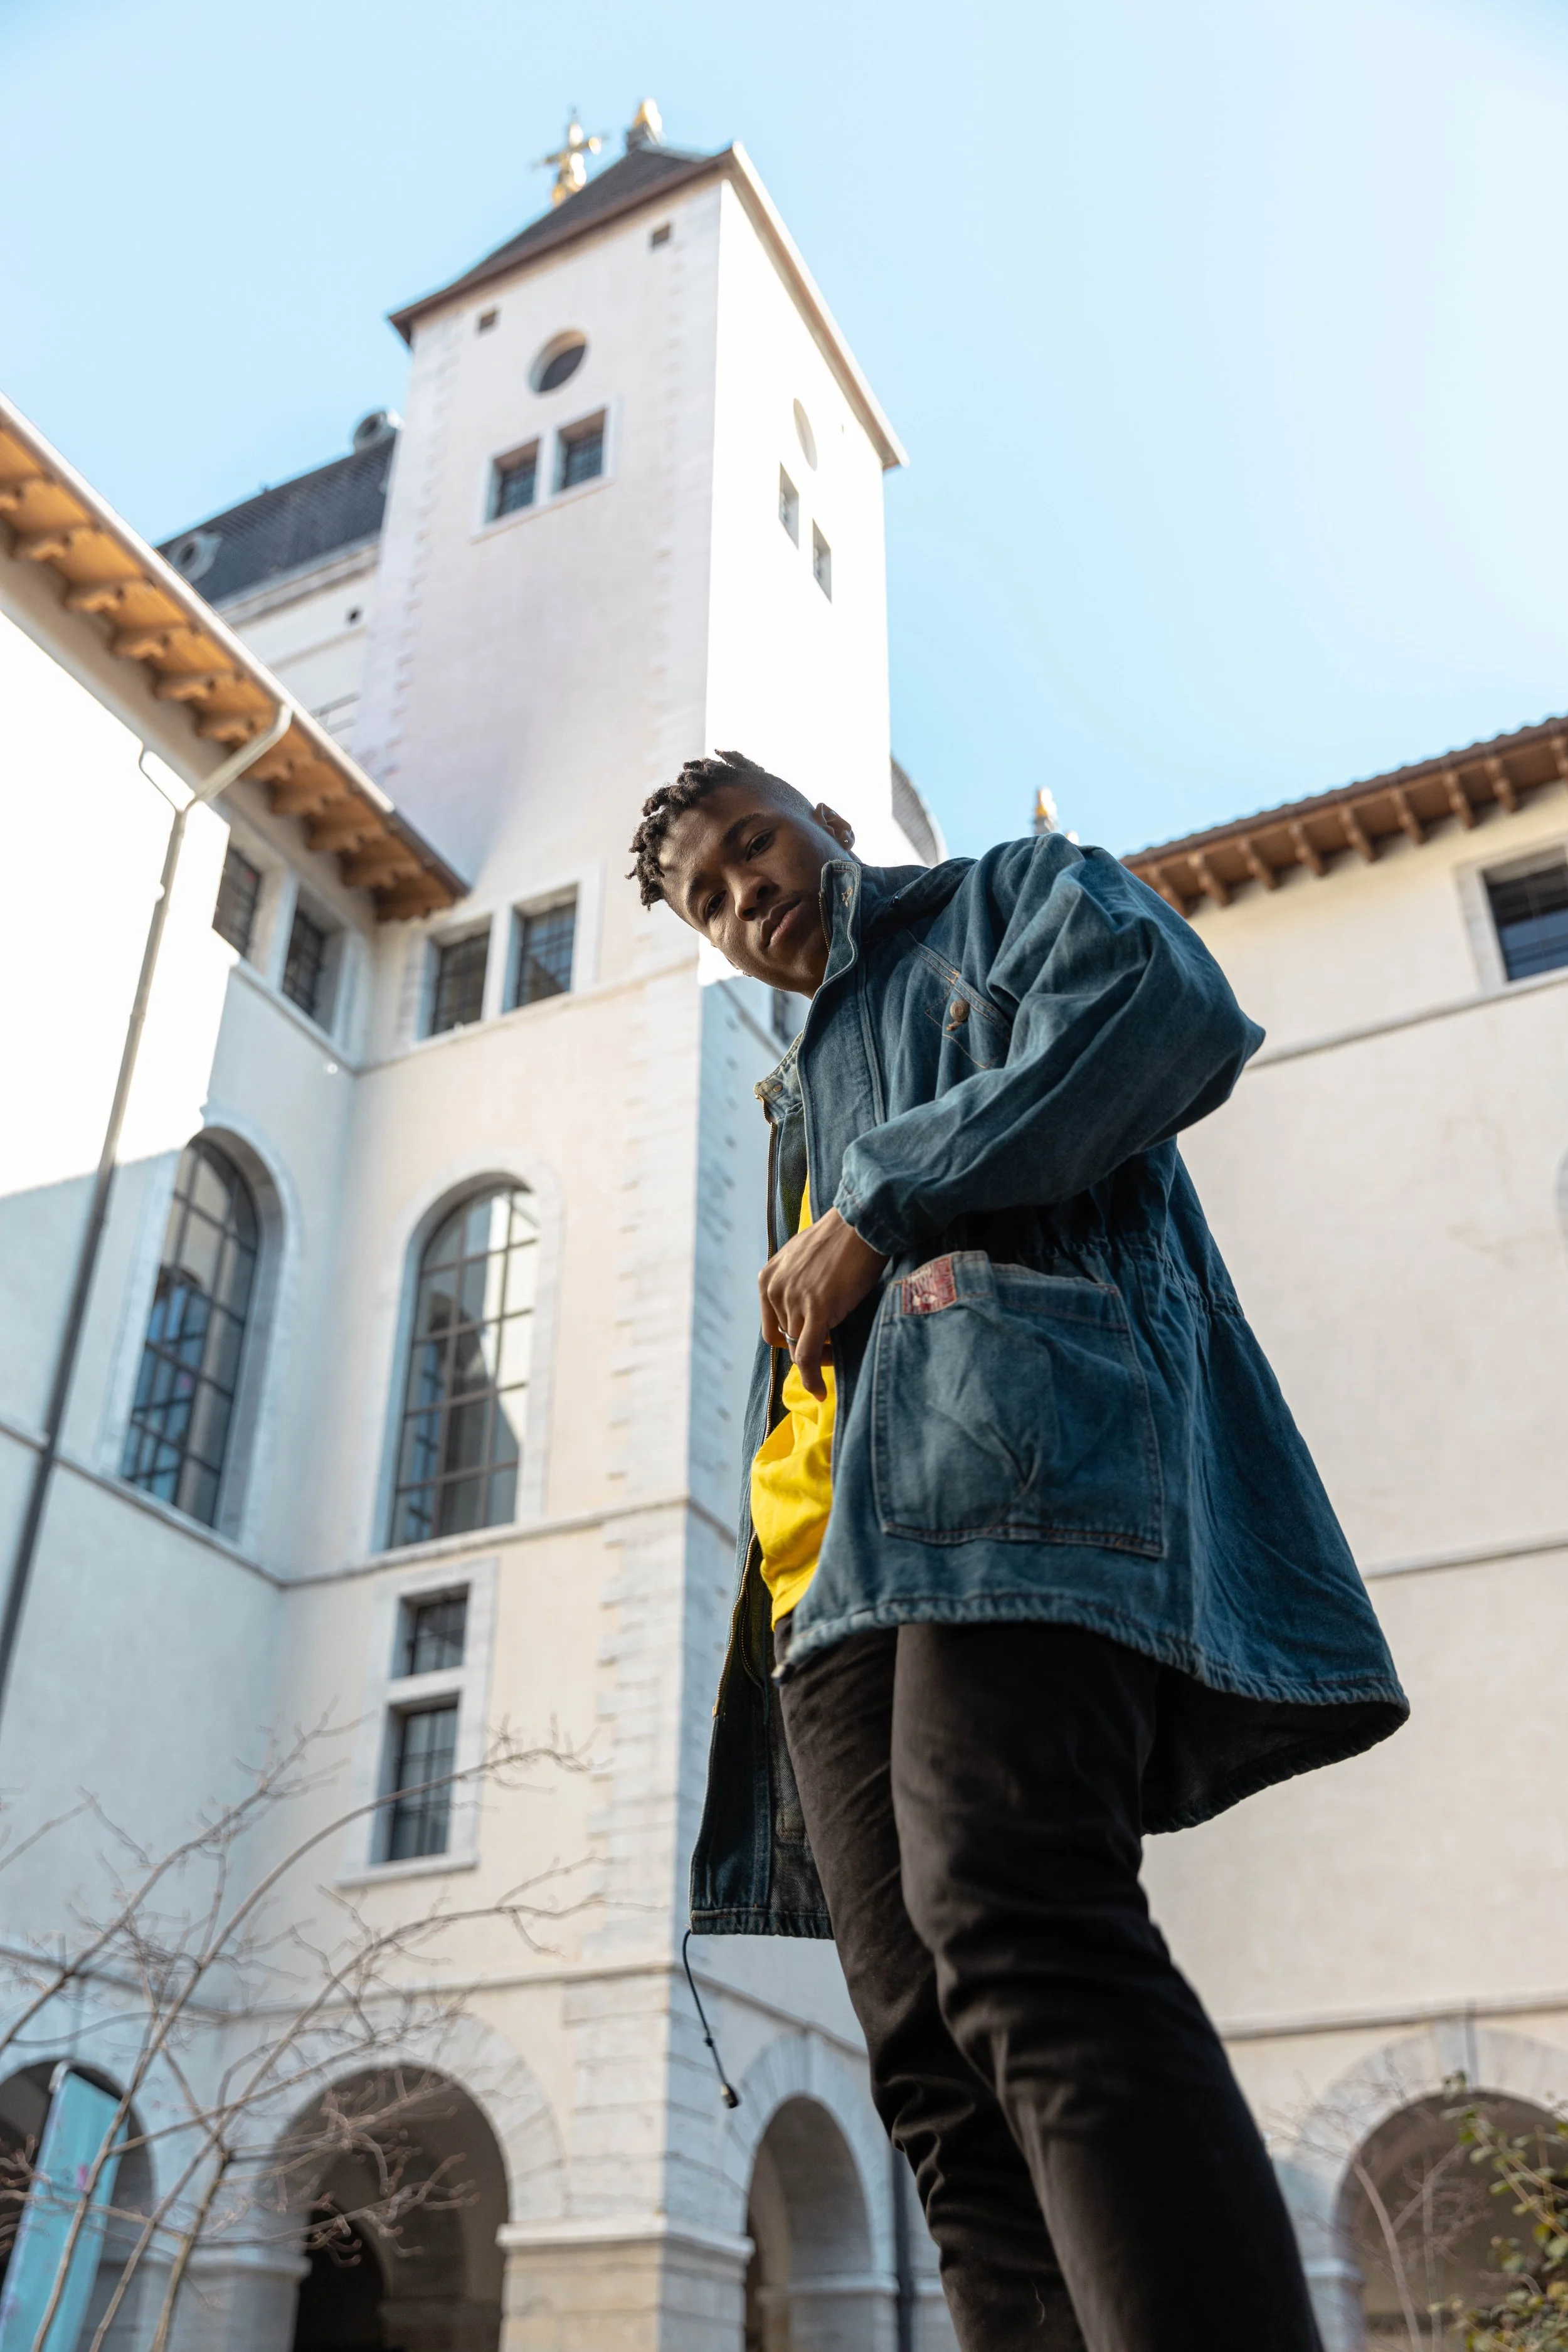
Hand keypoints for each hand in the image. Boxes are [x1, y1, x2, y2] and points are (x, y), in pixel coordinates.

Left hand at [759, 1208, 886, 1400]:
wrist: (864, 1221)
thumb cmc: (843, 1238)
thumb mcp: (804, 1258)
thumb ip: (795, 1284)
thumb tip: (802, 1311)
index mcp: (768, 1277)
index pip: (771, 1326)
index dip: (791, 1340)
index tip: (813, 1342)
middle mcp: (775, 1289)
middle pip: (786, 1338)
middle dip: (808, 1345)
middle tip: (832, 1347)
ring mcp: (794, 1299)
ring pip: (800, 1346)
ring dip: (819, 1355)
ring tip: (838, 1349)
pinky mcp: (817, 1309)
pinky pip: (807, 1355)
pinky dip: (811, 1378)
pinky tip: (821, 1392)